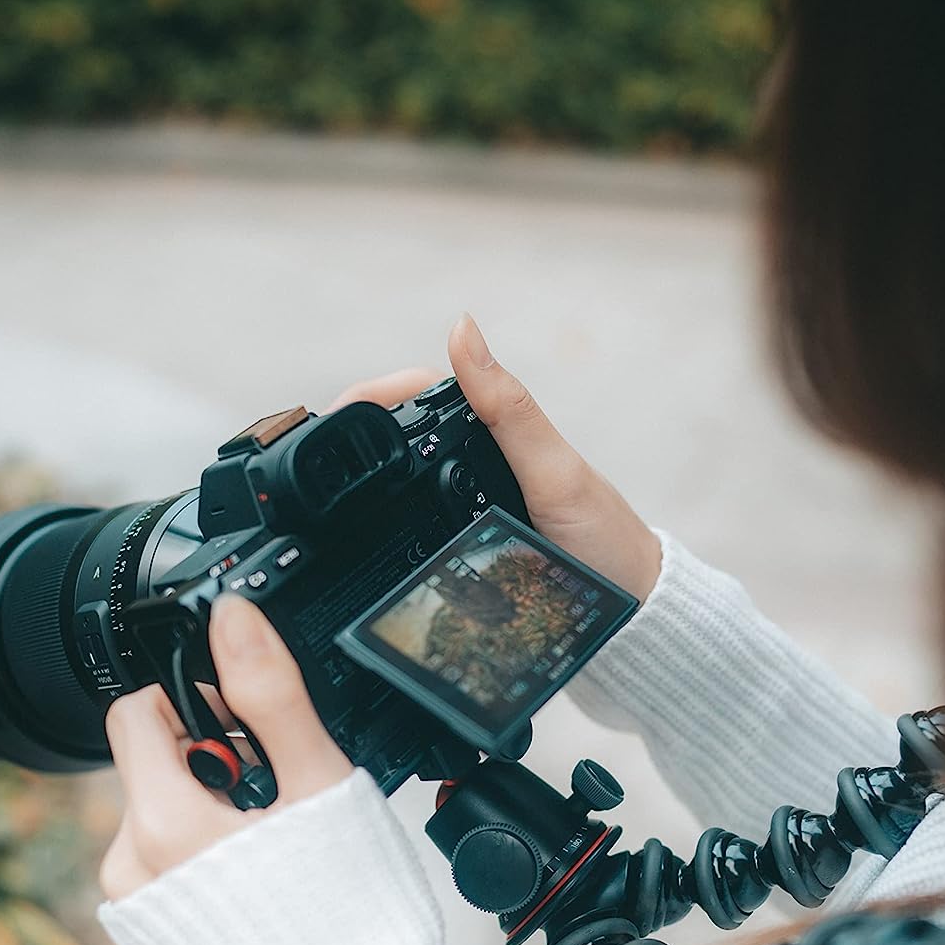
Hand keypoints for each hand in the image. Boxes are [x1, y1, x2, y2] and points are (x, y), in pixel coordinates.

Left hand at [99, 596, 350, 899]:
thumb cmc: (348, 920)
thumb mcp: (320, 789)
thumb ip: (272, 697)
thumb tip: (234, 619)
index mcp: (161, 825)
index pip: (136, 712)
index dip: (199, 701)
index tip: (252, 726)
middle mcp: (131, 870)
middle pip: (156, 764)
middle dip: (217, 762)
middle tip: (283, 799)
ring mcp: (140, 911)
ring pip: (165, 814)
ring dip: (217, 811)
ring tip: (281, 849)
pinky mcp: (158, 941)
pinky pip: (171, 866)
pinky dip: (212, 858)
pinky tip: (267, 885)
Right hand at [330, 314, 661, 599]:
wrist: (631, 617)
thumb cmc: (605, 542)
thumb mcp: (553, 471)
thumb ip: (509, 407)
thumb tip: (462, 327)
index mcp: (502, 431)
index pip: (422, 395)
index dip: (373, 399)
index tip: (332, 416)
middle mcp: (486, 463)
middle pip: (404, 440)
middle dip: (356, 443)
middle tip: (313, 460)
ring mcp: (477, 507)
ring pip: (406, 486)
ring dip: (367, 486)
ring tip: (324, 499)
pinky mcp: (474, 549)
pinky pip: (418, 531)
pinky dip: (388, 529)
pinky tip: (365, 543)